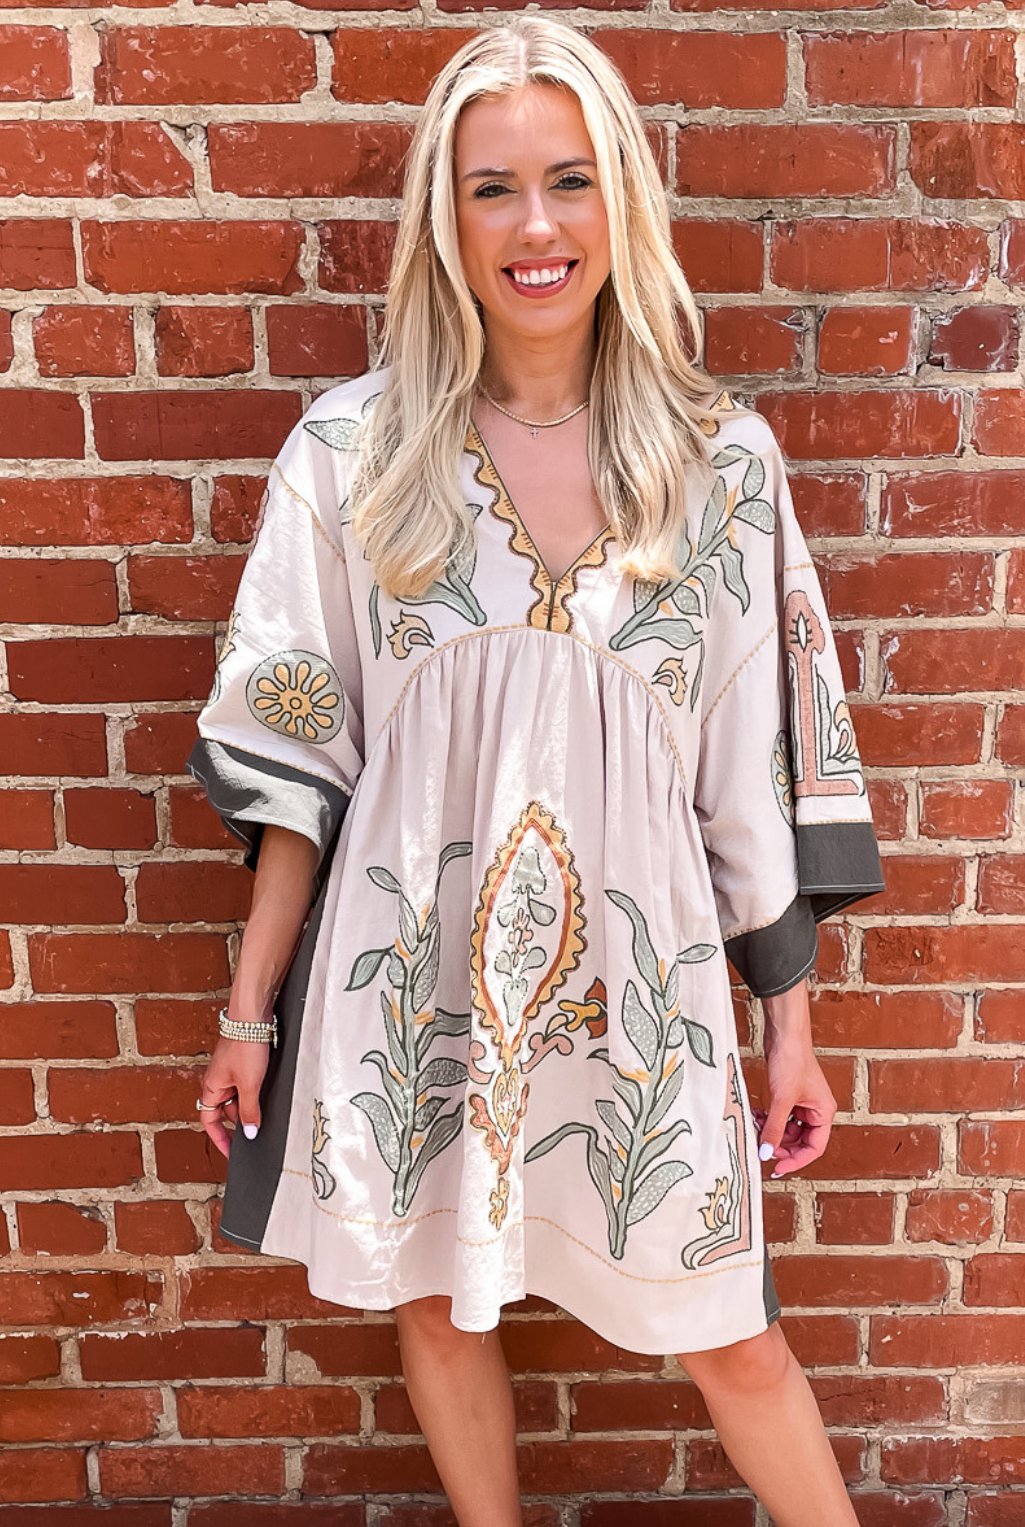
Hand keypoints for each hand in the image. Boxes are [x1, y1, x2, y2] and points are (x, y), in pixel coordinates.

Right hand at [198, 1029, 270, 1159]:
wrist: (253, 1016)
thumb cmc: (245, 1046)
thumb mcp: (249, 1085)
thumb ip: (249, 1111)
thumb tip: (249, 1133)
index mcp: (211, 1088)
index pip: (209, 1122)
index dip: (220, 1139)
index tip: (231, 1154)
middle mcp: (217, 1081)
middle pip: (226, 1111)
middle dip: (241, 1122)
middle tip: (257, 1133)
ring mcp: (230, 1071)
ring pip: (238, 1098)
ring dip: (251, 1107)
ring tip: (267, 1113)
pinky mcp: (243, 1063)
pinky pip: (247, 1085)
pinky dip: (256, 1093)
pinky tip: (269, 1094)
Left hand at [754, 1006, 836, 1179]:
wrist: (784, 1034)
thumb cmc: (792, 1060)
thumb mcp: (781, 1099)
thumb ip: (773, 1128)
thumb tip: (765, 1153)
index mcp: (824, 1112)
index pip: (814, 1147)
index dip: (796, 1160)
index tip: (777, 1167)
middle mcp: (816, 1109)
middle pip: (800, 1141)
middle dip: (781, 1145)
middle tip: (763, 1148)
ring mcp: (803, 1102)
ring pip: (788, 1129)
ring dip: (772, 1131)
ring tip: (756, 1128)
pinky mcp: (790, 1094)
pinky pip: (780, 1116)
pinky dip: (769, 1119)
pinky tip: (756, 1116)